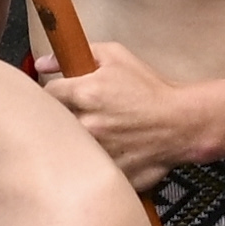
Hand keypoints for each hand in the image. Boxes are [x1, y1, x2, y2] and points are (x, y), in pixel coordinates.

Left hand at [42, 43, 224, 181]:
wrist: (180, 123)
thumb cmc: (150, 90)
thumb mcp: (116, 56)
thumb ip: (79, 54)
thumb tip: (43, 63)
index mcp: (86, 93)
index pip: (47, 94)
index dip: (55, 94)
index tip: (63, 97)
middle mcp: (88, 123)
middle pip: (54, 122)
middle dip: (62, 117)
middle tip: (79, 115)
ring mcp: (97, 150)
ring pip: (67, 146)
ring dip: (75, 140)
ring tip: (96, 133)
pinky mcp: (106, 171)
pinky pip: (86, 168)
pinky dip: (90, 161)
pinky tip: (107, 150)